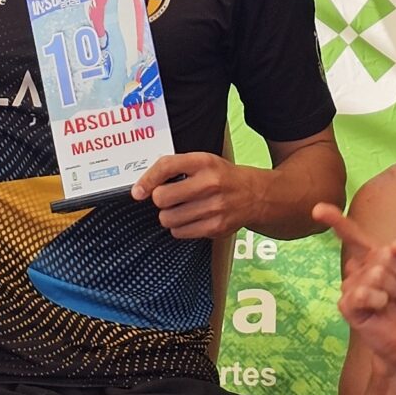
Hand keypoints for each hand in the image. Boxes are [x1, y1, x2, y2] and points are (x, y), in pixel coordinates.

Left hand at [133, 151, 262, 239]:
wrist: (257, 195)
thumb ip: (175, 168)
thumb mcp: (203, 162)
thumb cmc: (223, 177)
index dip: (147, 180)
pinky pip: (180, 233)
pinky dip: (180, 228)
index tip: (138, 192)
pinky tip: (191, 219)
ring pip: (168, 219)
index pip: (166, 166)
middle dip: (161, 200)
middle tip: (170, 199)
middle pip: (162, 198)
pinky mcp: (216, 227)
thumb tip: (142, 189)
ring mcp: (214, 207)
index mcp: (204, 161)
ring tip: (182, 209)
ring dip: (169, 216)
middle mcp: (210, 183)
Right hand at [316, 202, 395, 369]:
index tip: (318, 210)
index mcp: (373, 256)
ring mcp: (350, 287)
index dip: (335, 220)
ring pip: (376, 274)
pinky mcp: (348, 306)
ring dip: (395, 289)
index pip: (352, 234)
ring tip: (393, 300)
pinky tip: (381, 307)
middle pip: (383, 255)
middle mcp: (358, 268)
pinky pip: (363, 293)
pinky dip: (379, 299)